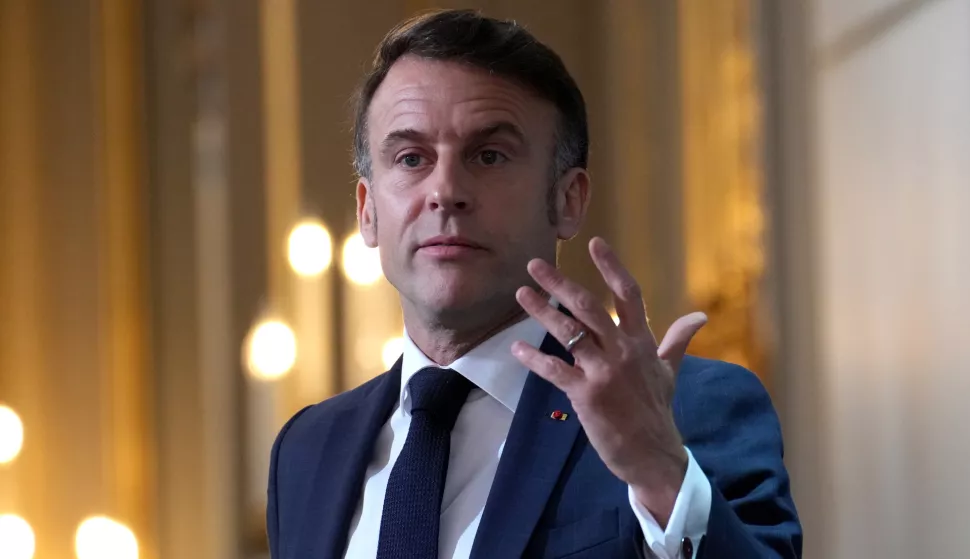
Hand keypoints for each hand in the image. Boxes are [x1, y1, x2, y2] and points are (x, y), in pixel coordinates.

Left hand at [511, 237, 706, 525]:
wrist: (653, 454)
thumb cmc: (658, 411)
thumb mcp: (669, 371)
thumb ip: (677, 340)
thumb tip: (700, 316)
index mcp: (642, 342)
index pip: (629, 295)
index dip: (611, 266)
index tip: (594, 243)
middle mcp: (623, 351)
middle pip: (589, 307)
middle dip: (559, 283)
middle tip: (534, 265)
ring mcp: (604, 372)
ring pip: (568, 333)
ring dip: (541, 312)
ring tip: (521, 295)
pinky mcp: (586, 395)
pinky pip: (555, 370)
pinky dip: (534, 358)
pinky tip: (517, 348)